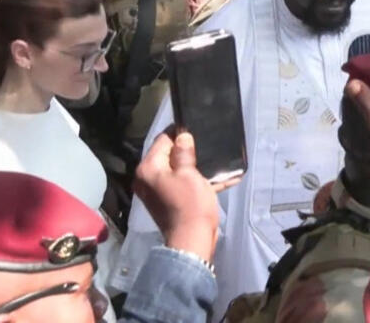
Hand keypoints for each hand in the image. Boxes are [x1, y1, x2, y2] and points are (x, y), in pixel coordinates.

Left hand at [133, 128, 238, 262]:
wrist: (192, 241)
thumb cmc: (190, 204)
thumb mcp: (189, 173)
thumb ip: (184, 152)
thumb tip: (182, 136)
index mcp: (148, 169)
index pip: (162, 141)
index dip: (178, 133)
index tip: (194, 128)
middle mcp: (148, 179)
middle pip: (168, 155)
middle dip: (188, 150)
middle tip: (207, 143)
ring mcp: (158, 191)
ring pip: (178, 170)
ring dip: (196, 166)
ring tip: (216, 158)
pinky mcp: (169, 201)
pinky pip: (183, 185)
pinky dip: (198, 181)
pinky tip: (221, 177)